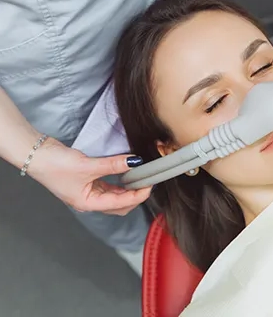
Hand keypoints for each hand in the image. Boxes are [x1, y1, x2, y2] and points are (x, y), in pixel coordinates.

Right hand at [28, 137, 149, 214]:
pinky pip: (108, 186)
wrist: (36, 154)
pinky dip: (119, 182)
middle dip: (135, 196)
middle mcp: (90, 201)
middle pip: (119, 205)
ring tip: (141, 178)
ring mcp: (89, 192)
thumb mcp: (88, 165)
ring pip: (115, 196)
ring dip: (128, 189)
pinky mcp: (88, 182)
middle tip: (147, 182)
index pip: (120, 204)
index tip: (149, 185)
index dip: (137, 196)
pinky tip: (127, 174)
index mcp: (89, 204)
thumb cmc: (56, 165)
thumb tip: (135, 162)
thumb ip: (113, 164)